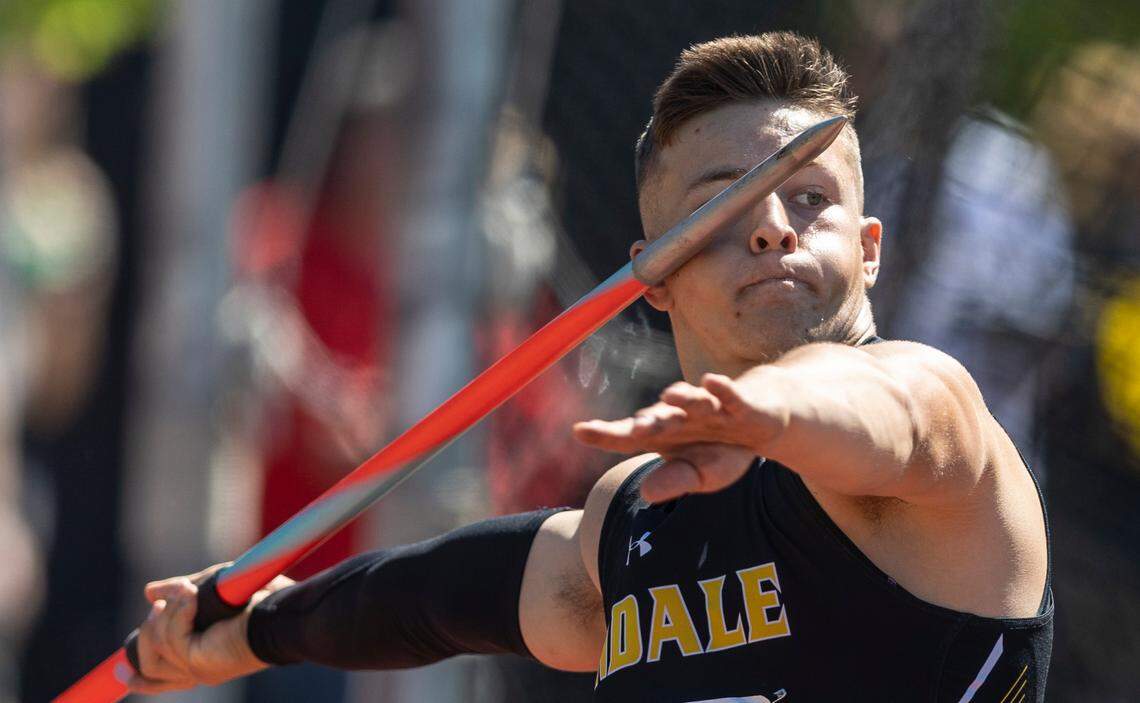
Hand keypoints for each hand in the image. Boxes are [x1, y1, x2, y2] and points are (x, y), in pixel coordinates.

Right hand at [127, 563, 294, 694]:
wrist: (282, 611)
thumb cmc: (260, 598)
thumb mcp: (211, 591)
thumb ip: (180, 595)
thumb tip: (149, 592)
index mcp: (204, 659)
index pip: (162, 680)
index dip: (142, 678)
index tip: (121, 674)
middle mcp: (198, 670)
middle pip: (147, 664)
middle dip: (150, 629)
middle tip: (165, 603)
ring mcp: (196, 669)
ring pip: (153, 645)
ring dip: (169, 612)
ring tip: (190, 592)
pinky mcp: (196, 661)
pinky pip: (169, 637)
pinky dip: (179, 612)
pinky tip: (194, 597)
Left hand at [573, 372, 784, 502]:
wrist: (765, 420)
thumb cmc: (724, 448)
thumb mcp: (702, 474)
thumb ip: (675, 481)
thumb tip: (645, 494)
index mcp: (665, 434)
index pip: (630, 436)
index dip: (606, 434)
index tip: (579, 430)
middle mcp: (682, 416)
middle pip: (661, 419)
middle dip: (648, 423)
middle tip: (634, 427)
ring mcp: (710, 407)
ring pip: (693, 401)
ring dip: (683, 398)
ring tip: (670, 395)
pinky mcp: (740, 403)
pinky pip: (730, 396)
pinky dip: (723, 390)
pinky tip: (712, 382)